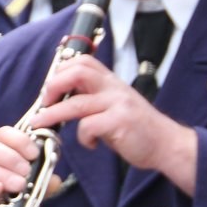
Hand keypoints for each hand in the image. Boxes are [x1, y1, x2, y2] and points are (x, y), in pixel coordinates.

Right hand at [0, 125, 42, 206]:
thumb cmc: (6, 199)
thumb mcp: (28, 190)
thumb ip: (41, 183)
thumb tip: (54, 181)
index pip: (3, 134)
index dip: (19, 140)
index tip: (34, 154)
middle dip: (10, 158)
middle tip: (26, 172)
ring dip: (2, 174)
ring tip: (19, 185)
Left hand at [31, 55, 197, 193]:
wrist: (166, 145)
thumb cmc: (135, 129)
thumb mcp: (113, 106)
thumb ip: (91, 98)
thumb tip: (58, 97)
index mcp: (111, 82)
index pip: (82, 62)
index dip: (60, 72)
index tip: (49, 91)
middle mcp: (114, 88)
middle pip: (77, 73)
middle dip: (53, 86)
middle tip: (43, 103)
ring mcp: (118, 104)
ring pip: (76, 104)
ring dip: (52, 115)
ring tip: (40, 124)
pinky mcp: (121, 123)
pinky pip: (89, 126)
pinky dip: (83, 138)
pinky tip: (92, 144)